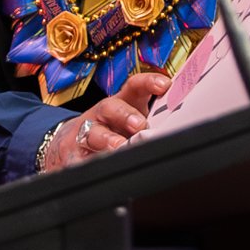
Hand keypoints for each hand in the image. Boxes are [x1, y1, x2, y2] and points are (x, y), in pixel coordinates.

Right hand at [38, 72, 170, 170]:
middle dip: (124, 114)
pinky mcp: (74, 154)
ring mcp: (86, 134)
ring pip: (94, 133)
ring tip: (118, 147)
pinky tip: (98, 167)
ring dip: (107, 139)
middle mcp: (101, 115)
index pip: (134, 87)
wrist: (68, 146)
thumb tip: (182, 121)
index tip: (164, 85)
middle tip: (139, 124)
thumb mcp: (129, 121)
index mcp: (120, 104)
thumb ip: (150, 119)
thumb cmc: (109, 132)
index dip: (148, 83)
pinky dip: (89, 163)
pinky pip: (81, 159)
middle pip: (110, 107)